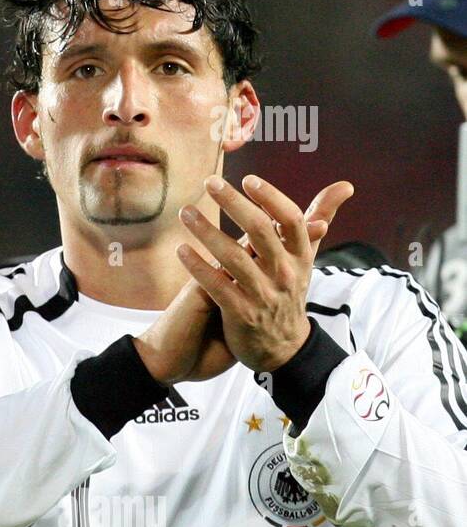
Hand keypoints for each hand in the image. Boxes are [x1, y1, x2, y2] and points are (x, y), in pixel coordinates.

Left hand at [176, 174, 353, 372]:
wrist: (284, 348)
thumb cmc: (289, 291)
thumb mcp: (306, 257)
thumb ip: (318, 218)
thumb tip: (345, 185)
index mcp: (300, 256)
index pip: (291, 220)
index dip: (271, 198)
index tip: (248, 179)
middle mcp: (284, 273)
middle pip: (259, 231)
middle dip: (233, 203)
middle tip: (210, 181)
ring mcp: (262, 294)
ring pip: (232, 257)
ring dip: (206, 231)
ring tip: (186, 212)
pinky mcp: (240, 313)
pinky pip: (216, 285)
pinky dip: (198, 266)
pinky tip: (181, 250)